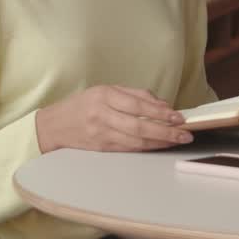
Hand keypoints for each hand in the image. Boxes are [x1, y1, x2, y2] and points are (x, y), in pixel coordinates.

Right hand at [35, 85, 194, 152]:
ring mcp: (101, 134)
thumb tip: (163, 105)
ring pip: (136, 141)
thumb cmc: (83, 105)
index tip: (178, 116)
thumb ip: (136, 95)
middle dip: (166, 131)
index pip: (138, 104)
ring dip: (160, 142)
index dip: (161, 112)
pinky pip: (129, 149)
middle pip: (139, 126)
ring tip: (177, 140)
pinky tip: (159, 145)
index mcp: (104, 95)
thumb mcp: (106, 90)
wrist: (54, 126)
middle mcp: (102, 115)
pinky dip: (147, 147)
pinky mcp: (101, 148)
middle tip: (184, 133)